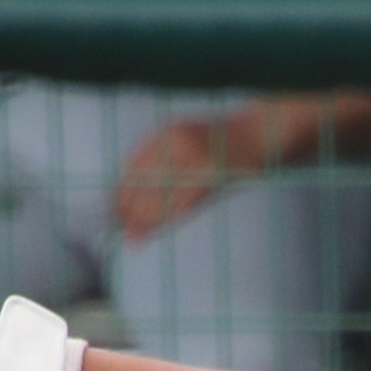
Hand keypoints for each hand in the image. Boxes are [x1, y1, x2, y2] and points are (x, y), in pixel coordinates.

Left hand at [109, 108, 239, 243]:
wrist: (256, 135)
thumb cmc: (218, 140)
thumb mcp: (182, 138)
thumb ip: (156, 159)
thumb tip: (125, 191)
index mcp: (166, 134)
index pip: (133, 169)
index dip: (121, 192)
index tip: (114, 210)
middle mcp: (176, 145)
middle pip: (143, 185)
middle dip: (128, 209)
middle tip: (120, 229)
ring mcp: (194, 161)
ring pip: (158, 198)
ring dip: (142, 220)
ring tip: (131, 236)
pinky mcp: (210, 178)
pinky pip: (178, 205)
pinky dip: (161, 221)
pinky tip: (148, 232)